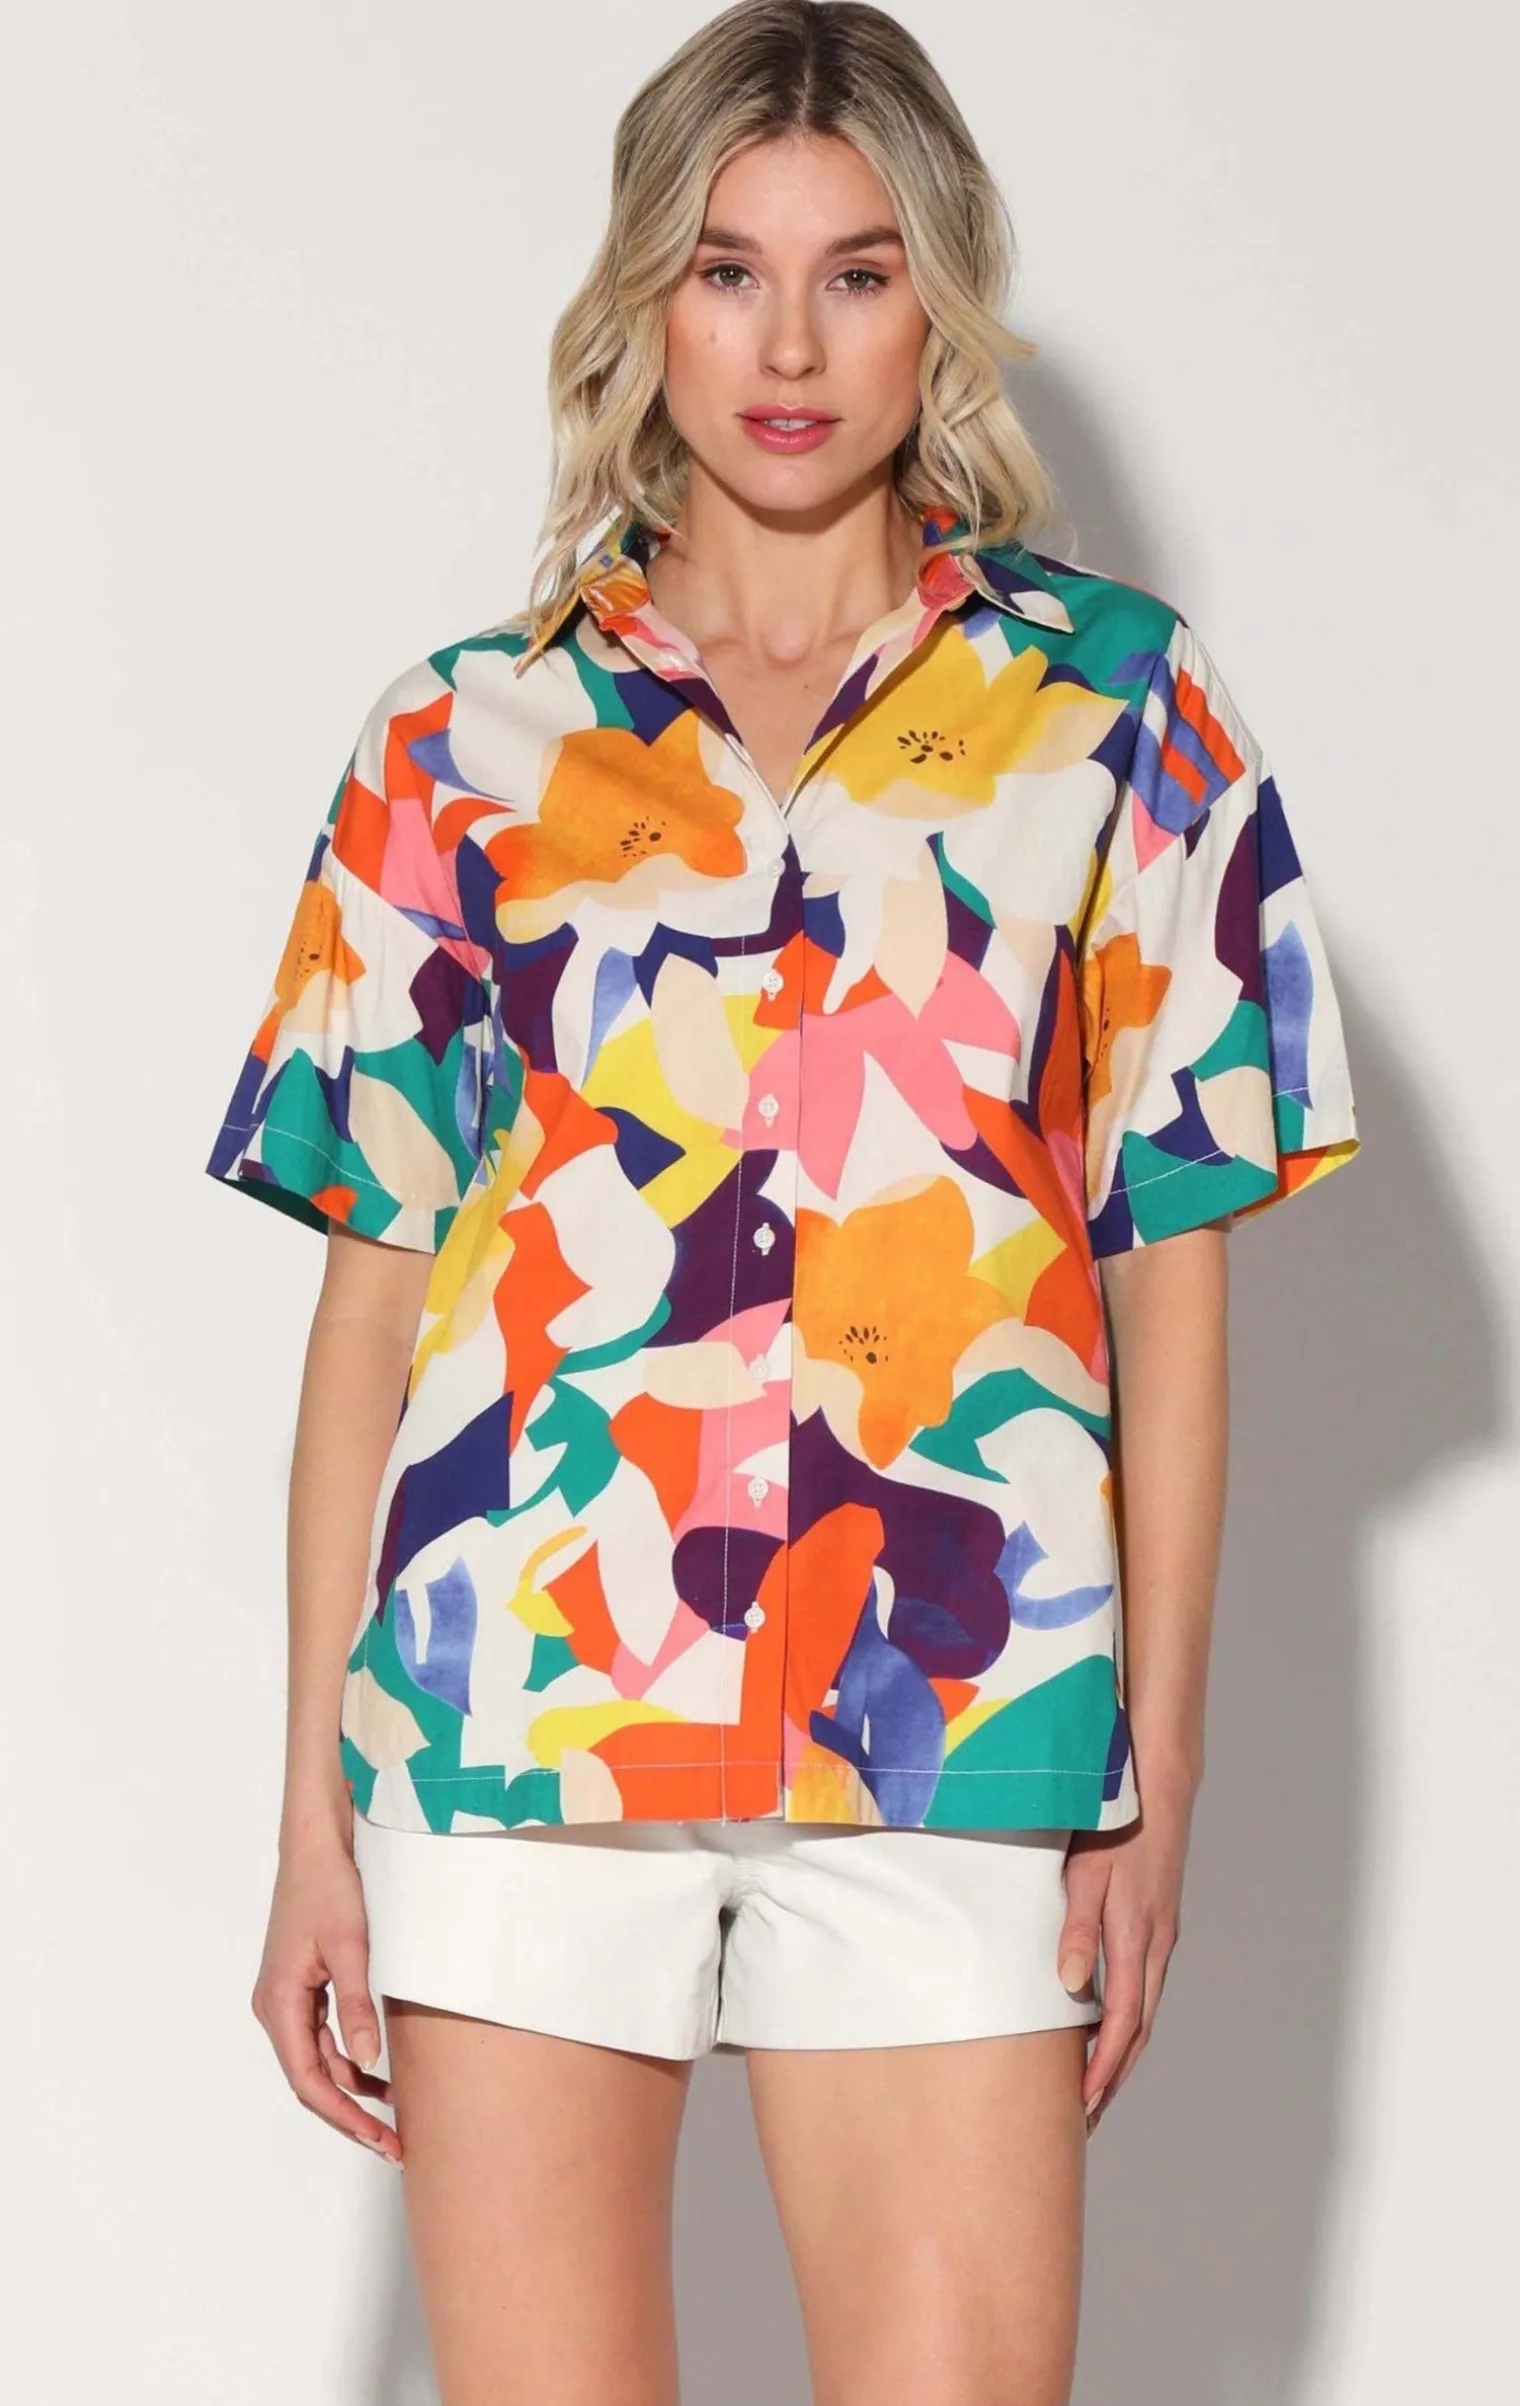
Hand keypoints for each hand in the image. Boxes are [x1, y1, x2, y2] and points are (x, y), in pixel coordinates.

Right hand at [251, 1831, 401, 2165]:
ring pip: (317, 2061)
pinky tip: (380, 2072)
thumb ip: (359, 2007)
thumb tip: (370, 2064)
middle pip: (310, 2079)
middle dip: (349, 2115)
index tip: (378, 2140)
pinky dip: (348, 2059)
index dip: (343, 2116)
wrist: (316, 1844)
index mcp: (280, 2003)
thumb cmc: (330, 1888)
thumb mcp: (352, 1948)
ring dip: (351, 2089)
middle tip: (392, 2145)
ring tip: (394, 2116)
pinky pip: (321, 2038)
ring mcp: (286, 1998)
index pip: (307, 2080)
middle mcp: (275, 2008)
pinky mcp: (301, 1987)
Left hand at [1056, 1770, 1195, 2135]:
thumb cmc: (1115, 1827)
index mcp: (1136, 1939)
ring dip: (1122, 2053)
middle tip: (1088, 2117)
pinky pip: (1145, 1986)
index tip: (1084, 2105)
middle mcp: (1155, 1945)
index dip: (1103, 2069)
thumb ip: (1077, 1930)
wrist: (1159, 1791)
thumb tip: (1070, 1987)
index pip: (1122, 2024)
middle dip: (1114, 2077)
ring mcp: (1161, 1936)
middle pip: (1139, 2030)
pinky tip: (1109, 2028)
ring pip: (1145, 2011)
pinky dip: (1129, 2020)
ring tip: (1095, 2087)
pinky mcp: (1158, 1925)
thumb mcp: (1086, 1875)